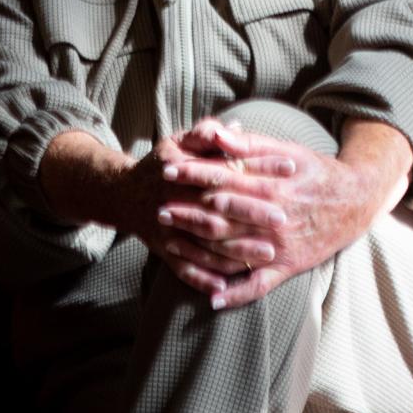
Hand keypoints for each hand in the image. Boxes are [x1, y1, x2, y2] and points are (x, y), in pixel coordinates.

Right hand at [37, 130, 289, 300]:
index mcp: (181, 170)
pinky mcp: (164, 251)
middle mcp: (174, 201)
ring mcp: (169, 229)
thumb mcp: (178, 141)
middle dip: (250, 215)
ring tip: (268, 254)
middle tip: (283, 218)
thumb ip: (205, 134)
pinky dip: (204, 278)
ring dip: (236, 251)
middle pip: (216, 209)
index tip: (289, 167)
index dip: (257, 168)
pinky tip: (227, 286)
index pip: (224, 169)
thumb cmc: (161, 164)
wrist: (124, 194)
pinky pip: (184, 269)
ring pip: (205, 244)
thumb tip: (234, 126)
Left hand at [156, 118, 411, 309]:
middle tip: (159, 208)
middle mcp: (273, 218)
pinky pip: (259, 285)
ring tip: (171, 242)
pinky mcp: (289, 267)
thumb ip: (248, 144)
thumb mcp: (286, 149)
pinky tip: (212, 298)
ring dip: (200, 248)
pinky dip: (236, 293)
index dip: (192, 173)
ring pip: (233, 251)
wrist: (357, 201)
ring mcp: (280, 246)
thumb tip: (214, 132)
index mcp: (271, 185)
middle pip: (222, 216)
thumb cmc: (315, 170)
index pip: (223, 178)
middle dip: (187, 212)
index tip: (167, 169)